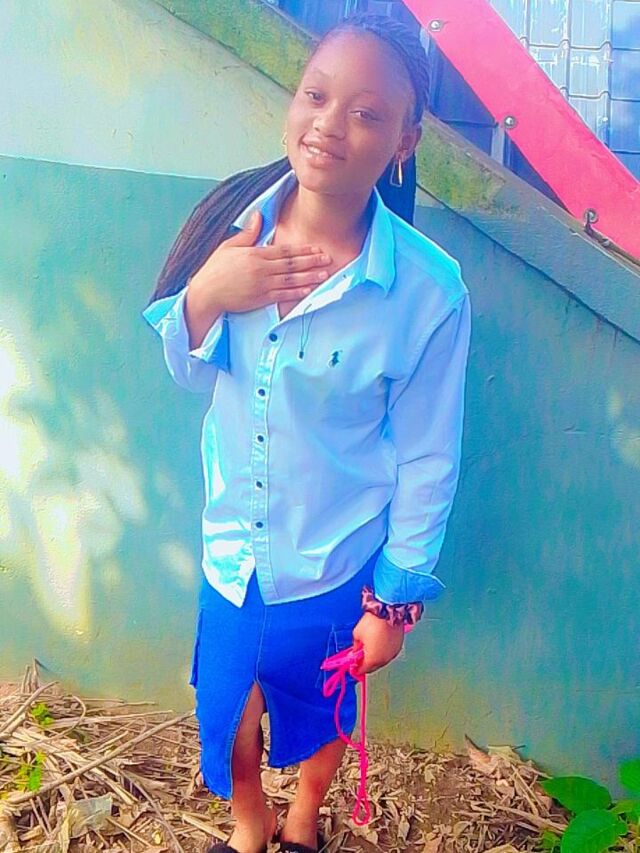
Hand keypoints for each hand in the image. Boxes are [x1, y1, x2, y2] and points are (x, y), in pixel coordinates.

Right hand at [188, 209, 332, 315]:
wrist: (206, 293)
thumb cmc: (216, 269)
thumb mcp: (229, 246)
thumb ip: (248, 233)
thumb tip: (258, 215)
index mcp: (255, 254)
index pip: (284, 250)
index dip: (302, 250)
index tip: (316, 248)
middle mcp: (261, 269)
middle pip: (292, 264)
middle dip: (311, 261)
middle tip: (328, 258)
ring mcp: (262, 285)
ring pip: (291, 280)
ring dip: (309, 277)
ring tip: (324, 274)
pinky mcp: (260, 299)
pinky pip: (282, 295)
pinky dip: (296, 293)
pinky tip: (308, 290)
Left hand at [350, 612, 404, 675]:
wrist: (388, 612)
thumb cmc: (373, 622)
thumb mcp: (357, 634)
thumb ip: (356, 646)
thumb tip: (355, 651)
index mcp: (373, 659)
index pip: (363, 669)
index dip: (357, 668)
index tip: (353, 666)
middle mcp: (384, 659)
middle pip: (373, 667)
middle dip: (366, 664)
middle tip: (360, 658)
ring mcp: (393, 653)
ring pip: (382, 660)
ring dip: (375, 658)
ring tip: (369, 651)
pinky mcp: (398, 646)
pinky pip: (389, 653)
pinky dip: (382, 652)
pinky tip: (378, 646)